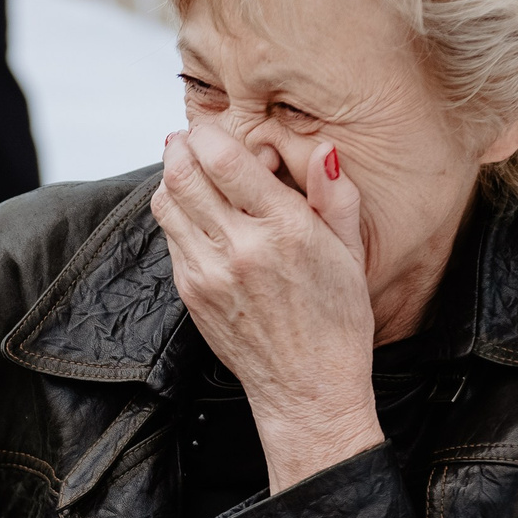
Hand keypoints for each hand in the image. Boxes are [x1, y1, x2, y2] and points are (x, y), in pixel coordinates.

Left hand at [152, 121, 382, 494]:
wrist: (308, 389)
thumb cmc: (336, 321)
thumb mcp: (351, 254)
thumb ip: (336, 196)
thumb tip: (323, 149)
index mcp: (285, 230)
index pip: (223, 159)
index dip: (209, 132)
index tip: (214, 128)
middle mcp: (240, 248)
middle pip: (183, 174)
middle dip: (180, 147)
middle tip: (187, 139)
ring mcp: (208, 272)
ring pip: (167, 202)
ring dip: (171, 178)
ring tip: (187, 170)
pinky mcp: (191, 292)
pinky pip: (170, 236)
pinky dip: (176, 214)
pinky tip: (196, 213)